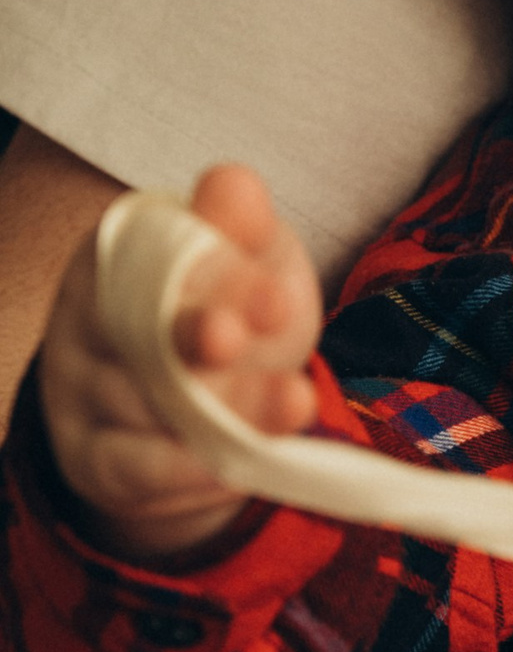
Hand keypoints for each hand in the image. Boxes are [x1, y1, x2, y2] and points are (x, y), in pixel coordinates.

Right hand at [38, 165, 319, 560]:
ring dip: (223, 409)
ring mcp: (80, 390)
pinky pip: (131, 467)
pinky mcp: (92, 457)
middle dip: (193, 339)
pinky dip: (186, 469)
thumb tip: (233, 182)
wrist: (200, 406)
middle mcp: (85, 318)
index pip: (156, 257)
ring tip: (293, 403)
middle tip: (235, 340)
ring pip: (148, 404)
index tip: (278, 298)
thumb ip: (242, 228)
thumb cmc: (234, 309)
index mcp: (119, 252)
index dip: (219, 278)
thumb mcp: (252, 260)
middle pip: (142, 333)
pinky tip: (235, 465)